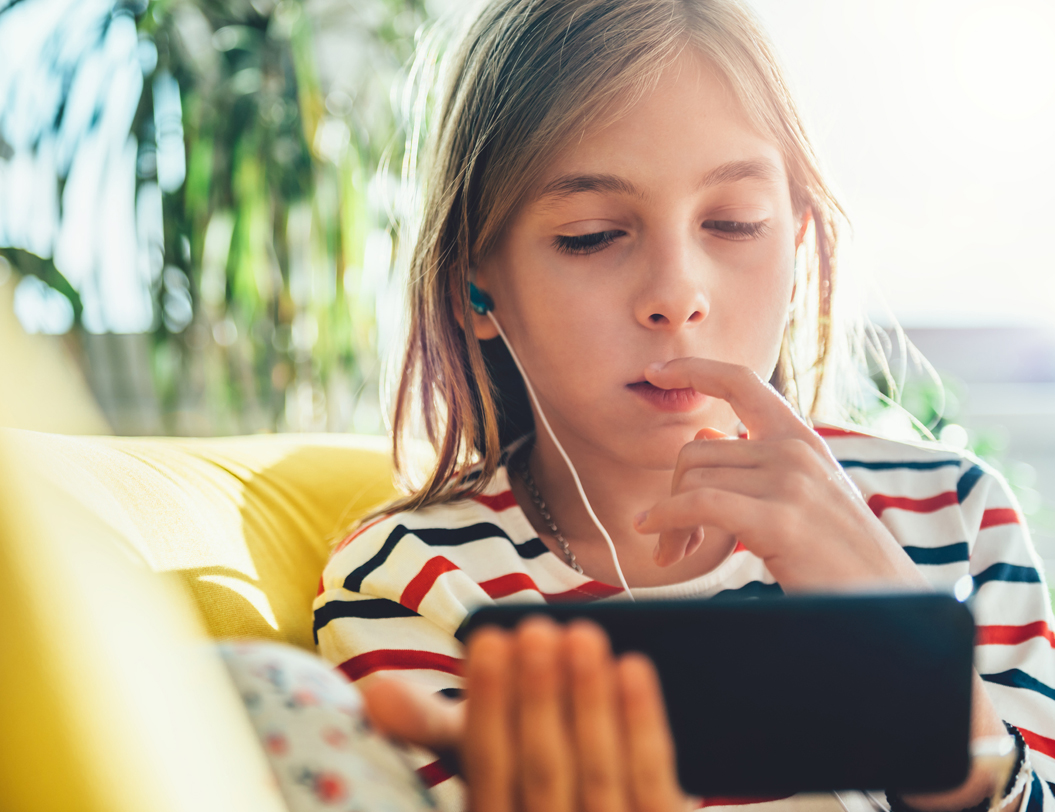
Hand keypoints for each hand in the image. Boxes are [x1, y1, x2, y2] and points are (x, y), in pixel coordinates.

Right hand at [362, 617, 688, 811]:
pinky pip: (655, 784)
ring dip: (591, 701)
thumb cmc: (524, 789)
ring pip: (600, 775)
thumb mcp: (475, 766)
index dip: (487, 704)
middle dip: (540, 697)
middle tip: (539, 629)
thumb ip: (428, 729)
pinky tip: (634, 668)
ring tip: (584, 635)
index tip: (489, 640)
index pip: (487, 771)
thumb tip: (372, 691)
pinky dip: (644, 725)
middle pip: (544, 771)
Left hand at [633, 357, 927, 590]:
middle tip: (672, 538)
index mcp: (801, 438)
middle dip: (671, 495)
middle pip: (695, 452)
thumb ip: (756, 461)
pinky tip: (656, 540)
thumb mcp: (802, 493)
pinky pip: (699, 504)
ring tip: (676, 552)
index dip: (694, 370)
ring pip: (691, 480)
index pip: (741, 381)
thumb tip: (705, 433)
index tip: (657, 372)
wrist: (888, 601)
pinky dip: (666, 519)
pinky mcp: (779, 520)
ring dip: (670, 521)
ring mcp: (789, 482)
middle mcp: (795, 450)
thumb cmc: (837, 555)